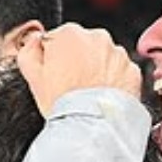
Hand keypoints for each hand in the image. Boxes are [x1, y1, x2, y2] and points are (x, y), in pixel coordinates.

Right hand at [17, 24, 140, 116]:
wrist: (92, 127)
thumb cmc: (62, 104)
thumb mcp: (33, 77)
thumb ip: (28, 51)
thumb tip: (34, 42)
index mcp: (69, 34)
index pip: (57, 39)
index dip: (54, 58)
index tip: (56, 74)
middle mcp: (97, 37)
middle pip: (83, 46)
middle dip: (78, 62)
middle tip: (72, 86)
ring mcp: (117, 53)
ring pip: (104, 57)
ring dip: (98, 70)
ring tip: (89, 94)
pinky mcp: (133, 70)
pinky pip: (121, 72)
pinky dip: (114, 81)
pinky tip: (103, 96)